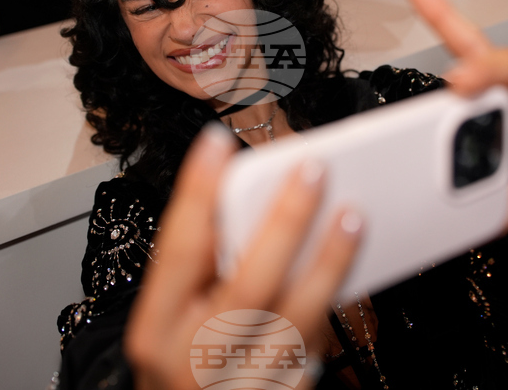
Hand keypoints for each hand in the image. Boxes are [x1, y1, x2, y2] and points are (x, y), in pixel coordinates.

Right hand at [125, 125, 363, 389]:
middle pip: (247, 284)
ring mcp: (239, 386)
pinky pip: (313, 353)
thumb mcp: (167, 320)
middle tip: (312, 170)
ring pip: (294, 320)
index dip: (195, 192)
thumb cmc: (176, 368)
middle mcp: (193, 359)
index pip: (176, 251)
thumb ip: (196, 271)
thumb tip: (240, 202)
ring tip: (352, 217)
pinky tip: (349, 273)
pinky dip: (331, 310)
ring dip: (329, 264)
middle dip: (284, 221)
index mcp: (156, 328)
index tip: (217, 142)